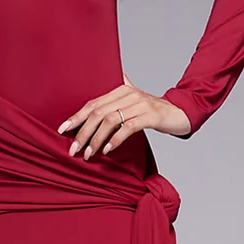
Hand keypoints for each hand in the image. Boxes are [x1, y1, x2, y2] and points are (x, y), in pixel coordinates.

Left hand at [56, 70, 189, 158]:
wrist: (180, 112)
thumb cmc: (153, 110)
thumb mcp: (133, 101)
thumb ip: (116, 97)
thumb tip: (95, 99)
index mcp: (120, 89)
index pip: (93, 103)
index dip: (77, 116)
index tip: (63, 130)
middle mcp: (128, 94)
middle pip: (98, 112)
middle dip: (83, 132)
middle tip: (73, 149)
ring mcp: (140, 104)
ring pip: (110, 120)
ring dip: (96, 139)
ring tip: (88, 154)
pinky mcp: (150, 115)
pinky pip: (128, 127)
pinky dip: (115, 139)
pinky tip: (107, 150)